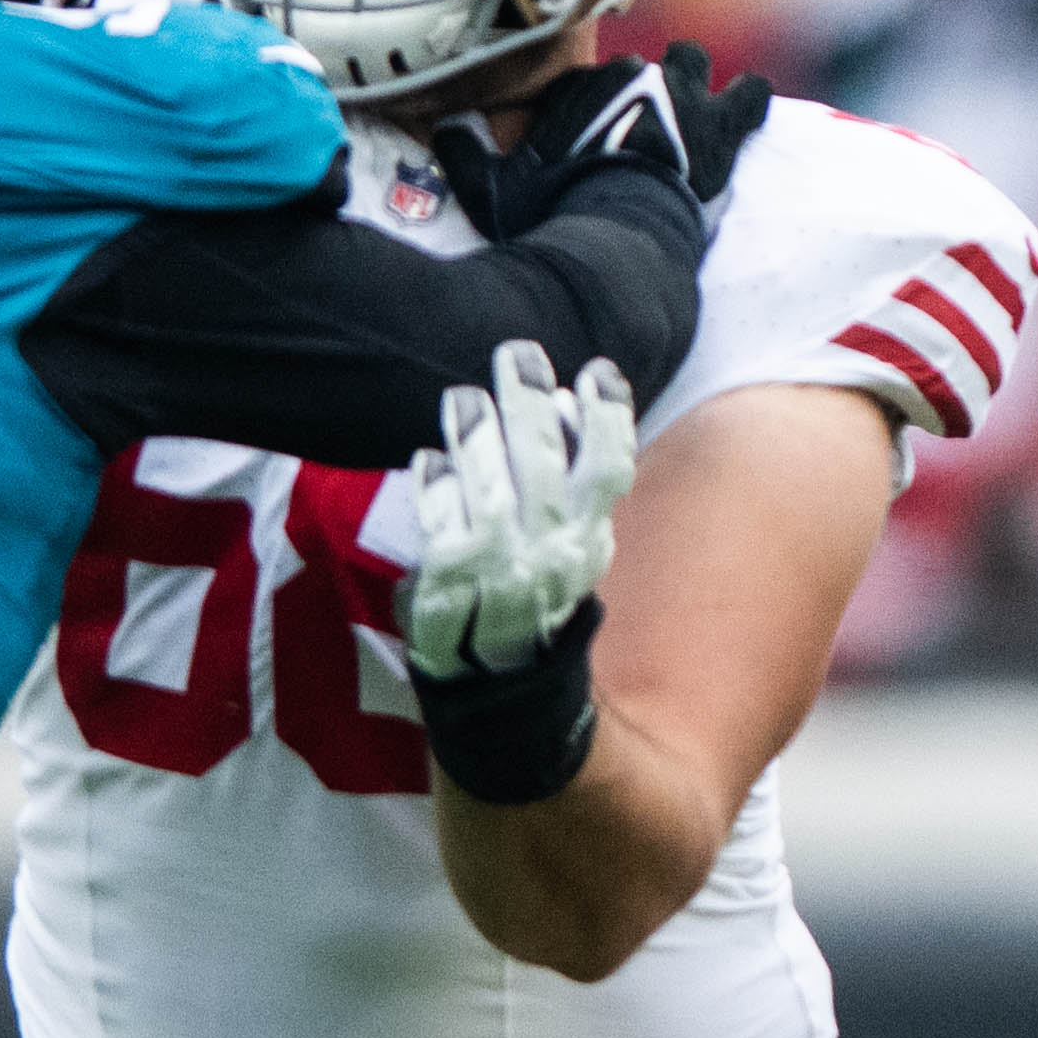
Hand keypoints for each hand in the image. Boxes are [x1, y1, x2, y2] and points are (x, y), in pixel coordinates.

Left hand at [402, 342, 636, 677]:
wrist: (503, 683)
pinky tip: (428, 461)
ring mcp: (499, 571)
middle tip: (516, 353)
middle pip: (543, 467)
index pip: (609, 470)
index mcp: (587, 540)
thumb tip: (564, 402)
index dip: (607, 418)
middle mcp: (551, 554)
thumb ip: (570, 480)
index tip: (597, 371)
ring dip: (477, 439)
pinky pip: (443, 527)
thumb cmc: (531, 591)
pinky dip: (436, 490)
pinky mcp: (449, 587)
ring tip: (464, 396)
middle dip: (530, 404)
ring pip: (491, 493)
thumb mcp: (570, 541)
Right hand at [459, 41, 767, 230]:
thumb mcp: (491, 190)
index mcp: (577, 88)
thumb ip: (463, 153)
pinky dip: (749, 101)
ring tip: (697, 110)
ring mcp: (680, 95)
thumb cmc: (554, 217)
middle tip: (642, 124)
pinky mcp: (722, 124)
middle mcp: (629, 76)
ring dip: (694, 81)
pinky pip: (750, 93)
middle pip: (638, 66)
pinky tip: (750, 108)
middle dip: (641, 87)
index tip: (589, 142)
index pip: (583, 83)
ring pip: (693, 61)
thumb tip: (445, 127)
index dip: (587, 111)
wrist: (619, 240)